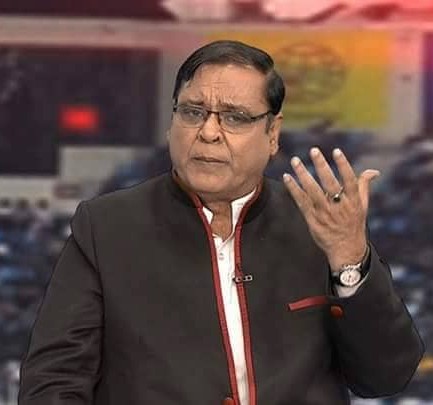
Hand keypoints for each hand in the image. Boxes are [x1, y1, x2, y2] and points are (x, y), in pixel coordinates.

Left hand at [283, 147, 379, 270]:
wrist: (346, 249)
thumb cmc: (354, 224)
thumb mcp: (363, 206)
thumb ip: (364, 186)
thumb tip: (374, 171)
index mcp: (353, 201)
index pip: (350, 180)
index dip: (344, 165)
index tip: (336, 151)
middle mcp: (339, 205)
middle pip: (329, 182)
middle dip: (321, 165)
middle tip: (313, 150)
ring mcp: (324, 212)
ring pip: (312, 190)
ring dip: (303, 174)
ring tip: (295, 161)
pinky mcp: (312, 218)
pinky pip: (301, 201)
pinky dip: (293, 189)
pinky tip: (287, 177)